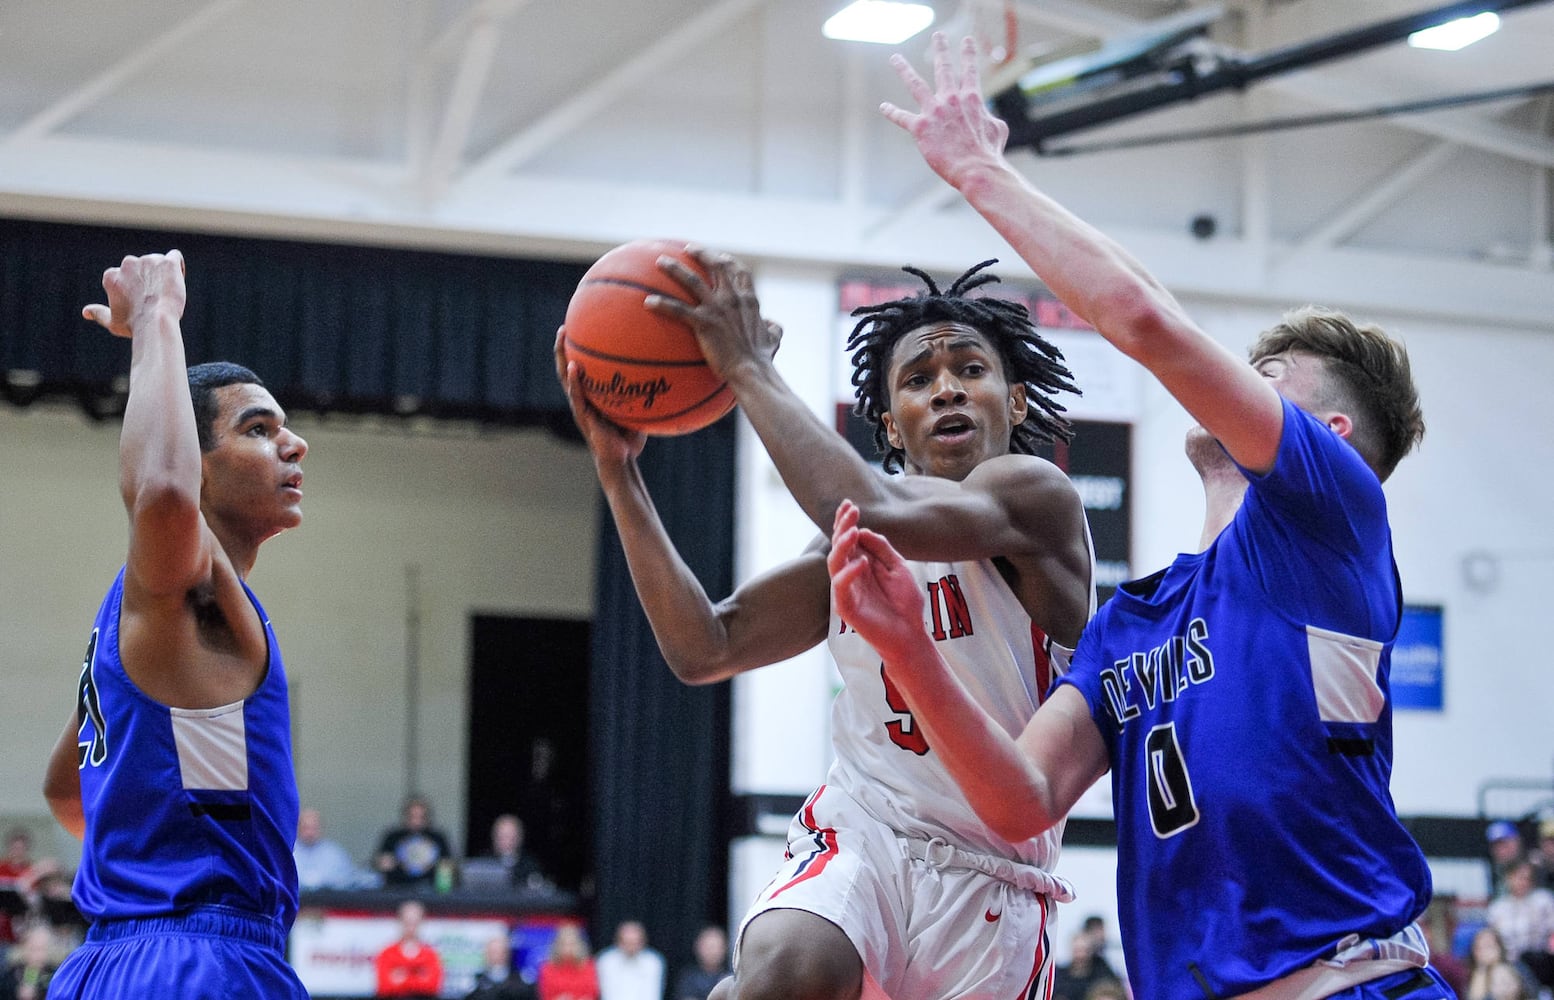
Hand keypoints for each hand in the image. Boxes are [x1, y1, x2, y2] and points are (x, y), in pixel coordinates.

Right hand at [82, 250, 186, 337]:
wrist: (156, 323)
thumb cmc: (134, 326)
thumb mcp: (112, 322)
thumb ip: (99, 313)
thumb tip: (85, 312)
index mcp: (112, 276)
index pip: (125, 276)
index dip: (136, 288)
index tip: (142, 300)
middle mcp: (128, 264)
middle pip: (142, 266)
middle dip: (149, 278)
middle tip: (155, 298)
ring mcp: (148, 260)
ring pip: (159, 262)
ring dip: (163, 274)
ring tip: (166, 293)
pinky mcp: (167, 262)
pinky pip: (175, 257)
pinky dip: (177, 267)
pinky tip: (177, 280)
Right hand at [553, 327, 646, 464]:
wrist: (623, 461)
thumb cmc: (631, 437)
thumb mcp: (637, 409)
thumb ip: (643, 392)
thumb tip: (665, 372)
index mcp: (592, 395)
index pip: (582, 367)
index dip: (578, 350)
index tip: (580, 327)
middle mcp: (582, 398)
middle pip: (568, 367)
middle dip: (563, 346)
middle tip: (564, 326)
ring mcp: (581, 407)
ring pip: (566, 378)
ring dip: (562, 357)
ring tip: (562, 337)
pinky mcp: (584, 417)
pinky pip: (577, 396)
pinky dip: (574, 382)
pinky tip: (574, 367)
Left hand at [646, 246, 781, 384]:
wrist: (752, 370)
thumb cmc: (761, 359)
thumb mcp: (773, 340)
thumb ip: (773, 328)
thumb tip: (773, 324)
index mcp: (748, 300)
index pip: (740, 272)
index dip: (729, 261)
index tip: (720, 257)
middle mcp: (733, 298)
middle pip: (716, 267)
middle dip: (702, 254)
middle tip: (688, 249)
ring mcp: (717, 309)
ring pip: (692, 280)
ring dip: (675, 268)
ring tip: (661, 261)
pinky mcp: (704, 323)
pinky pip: (678, 310)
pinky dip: (662, 304)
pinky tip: (648, 302)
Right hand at [827, 500, 925, 658]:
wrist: (911, 634)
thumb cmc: (905, 603)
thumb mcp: (898, 568)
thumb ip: (882, 548)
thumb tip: (863, 530)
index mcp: (861, 564)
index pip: (848, 540)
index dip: (845, 522)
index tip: (849, 504)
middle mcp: (850, 575)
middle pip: (838, 547)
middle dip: (842, 527)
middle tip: (850, 510)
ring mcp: (846, 591)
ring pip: (834, 564)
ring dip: (842, 546)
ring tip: (853, 531)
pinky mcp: (846, 608)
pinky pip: (840, 587)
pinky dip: (849, 573)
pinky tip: (862, 562)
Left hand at [880, 33, 1009, 189]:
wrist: (976, 169)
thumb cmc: (988, 152)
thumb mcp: (997, 129)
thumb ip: (988, 117)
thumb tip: (986, 118)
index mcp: (971, 98)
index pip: (969, 70)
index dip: (968, 54)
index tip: (966, 40)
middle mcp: (951, 99)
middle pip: (943, 68)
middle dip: (941, 49)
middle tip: (938, 36)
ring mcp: (934, 112)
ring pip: (915, 84)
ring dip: (904, 69)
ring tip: (895, 58)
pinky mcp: (920, 128)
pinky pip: (902, 117)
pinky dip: (892, 112)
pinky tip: (884, 107)